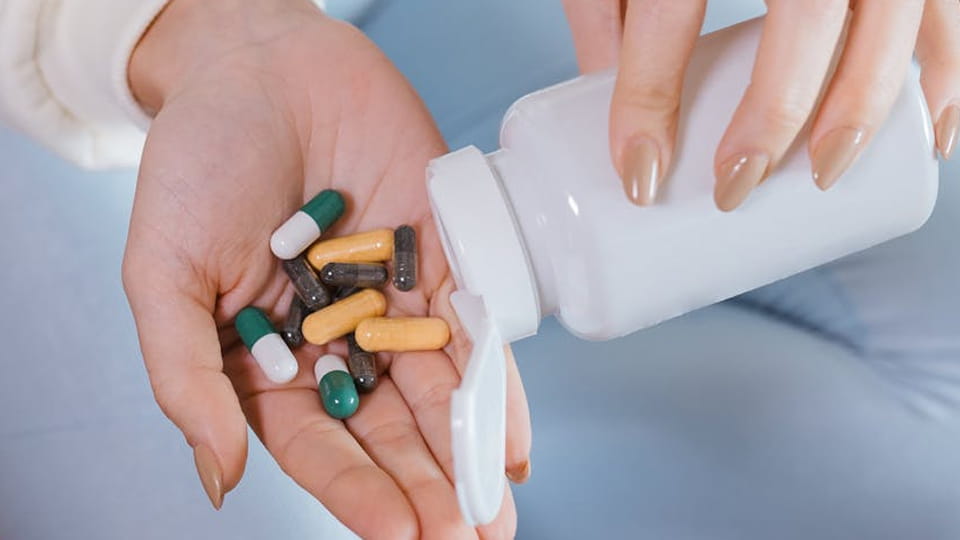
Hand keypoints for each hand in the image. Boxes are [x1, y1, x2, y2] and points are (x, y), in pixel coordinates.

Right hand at [122, 1, 530, 537]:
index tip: (398, 534)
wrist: (261, 64)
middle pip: (387, 430)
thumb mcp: (164, 272)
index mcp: (269, 359)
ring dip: (466, 451)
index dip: (356, 492)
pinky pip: (473, 324)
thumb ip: (187, 376)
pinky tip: (512, 435)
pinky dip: (495, 378)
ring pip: (436, 390)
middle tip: (464, 537)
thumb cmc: (197, 162)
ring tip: (495, 510)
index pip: (316, 444)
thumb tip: (217, 478)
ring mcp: (392, 301)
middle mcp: (337, 341)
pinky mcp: (440, 256)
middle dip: (426, 486)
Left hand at [563, 0, 959, 209]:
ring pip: (891, 14)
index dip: (650, 94)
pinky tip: (932, 134)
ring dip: (862, 105)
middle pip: (805, 12)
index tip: (639, 173)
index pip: (673, 6)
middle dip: (773, 113)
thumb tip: (617, 124)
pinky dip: (947, 73)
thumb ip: (611, 16)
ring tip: (822, 174)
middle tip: (733, 187)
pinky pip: (946, 10)